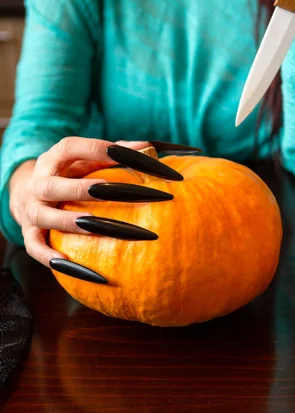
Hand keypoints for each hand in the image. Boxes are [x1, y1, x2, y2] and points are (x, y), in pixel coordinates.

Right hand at [8, 137, 198, 282]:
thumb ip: (115, 154)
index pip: (70, 148)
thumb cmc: (70, 176)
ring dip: (69, 221)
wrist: (28, 194)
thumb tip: (149, 148)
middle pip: (54, 185)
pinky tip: (74, 264)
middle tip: (111, 191)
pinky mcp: (30, 234)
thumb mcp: (86, 162)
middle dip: (82, 189)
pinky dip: (53, 258)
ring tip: (95, 226)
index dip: (95, 149)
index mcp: (54, 160)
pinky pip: (36, 248)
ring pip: (45, 215)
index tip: (126, 154)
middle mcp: (39, 183)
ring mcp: (32, 210)